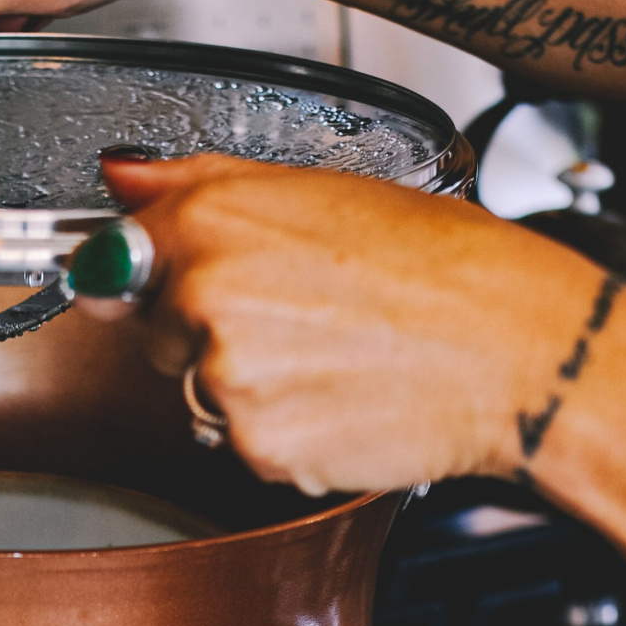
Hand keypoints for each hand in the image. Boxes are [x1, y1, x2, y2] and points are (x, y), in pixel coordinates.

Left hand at [79, 155, 621, 495]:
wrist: (511, 351)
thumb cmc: (439, 267)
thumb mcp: (322, 186)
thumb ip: (202, 183)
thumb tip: (124, 177)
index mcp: (211, 219)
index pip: (115, 259)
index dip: (155, 275)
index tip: (186, 283)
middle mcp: (205, 297)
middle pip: (158, 333)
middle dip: (209, 331)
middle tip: (301, 317)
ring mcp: (227, 379)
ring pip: (201, 393)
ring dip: (249, 388)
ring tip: (331, 359)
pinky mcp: (257, 448)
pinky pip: (244, 446)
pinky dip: (283, 435)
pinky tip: (339, 401)